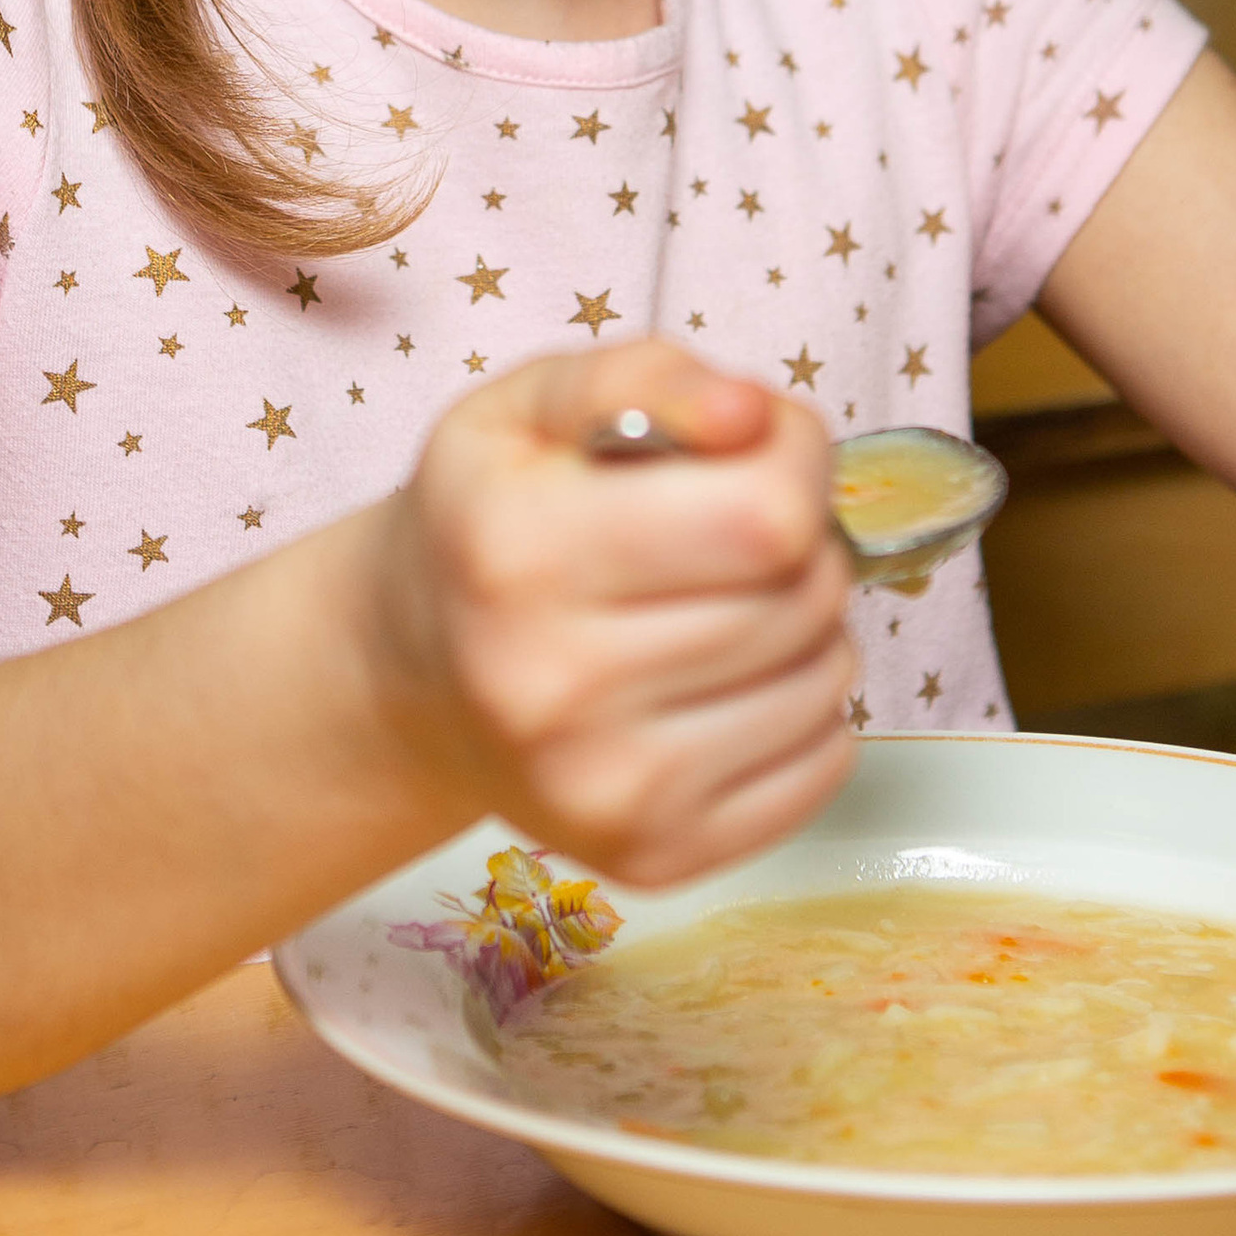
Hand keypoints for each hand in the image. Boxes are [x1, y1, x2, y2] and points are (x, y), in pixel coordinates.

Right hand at [371, 336, 855, 886]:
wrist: (411, 674)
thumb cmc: (490, 518)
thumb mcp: (533, 406)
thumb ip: (648, 376)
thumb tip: (749, 415)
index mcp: (519, 551)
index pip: (764, 517)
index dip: (797, 460)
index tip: (765, 446)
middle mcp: (550, 686)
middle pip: (801, 599)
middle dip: (802, 542)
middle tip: (739, 529)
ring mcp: (601, 791)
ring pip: (824, 684)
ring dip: (810, 628)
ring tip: (732, 604)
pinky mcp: (651, 859)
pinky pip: (822, 770)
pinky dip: (809, 714)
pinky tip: (735, 681)